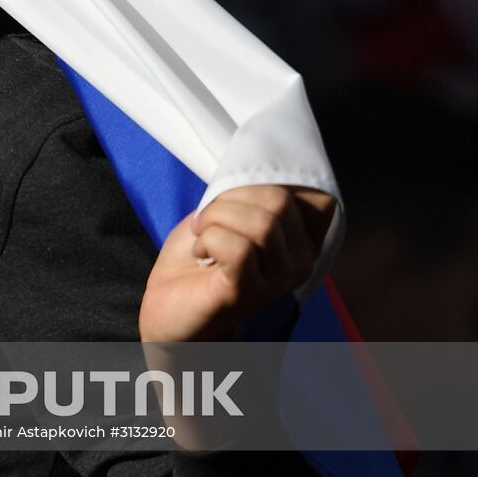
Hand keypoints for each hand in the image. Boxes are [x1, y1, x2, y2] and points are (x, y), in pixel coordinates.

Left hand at [140, 186, 335, 341]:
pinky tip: (200, 253)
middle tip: (206, 222)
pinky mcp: (248, 291)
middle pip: (278, 200)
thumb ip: (250, 194)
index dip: (261, 184)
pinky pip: (238, 247)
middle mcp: (300, 262)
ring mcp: (278, 280)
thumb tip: (259, 168)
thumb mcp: (227, 213)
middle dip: (229, 201)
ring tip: (202, 237)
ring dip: (215, 220)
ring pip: (260, 222)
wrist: (167, 308)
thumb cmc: (197, 258)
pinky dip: (208, 239)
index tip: (231, 201)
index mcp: (300, 240)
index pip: (310, 194)